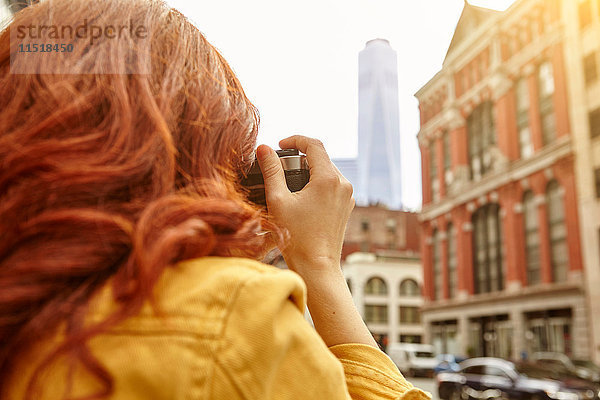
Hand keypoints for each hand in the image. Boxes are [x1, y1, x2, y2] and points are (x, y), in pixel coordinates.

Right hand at [257, 136, 376, 348]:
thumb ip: (271, 171)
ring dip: (308, 171)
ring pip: (327, 172)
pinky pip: (332, 186)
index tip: (280, 144)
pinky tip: (301, 199)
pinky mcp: (346, 207)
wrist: (317, 266)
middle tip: (280, 167)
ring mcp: (347, 196)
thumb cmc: (296, 236)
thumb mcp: (278, 200)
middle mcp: (343, 184)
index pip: (314, 144)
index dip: (295, 139)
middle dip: (300, 158)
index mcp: (328, 178)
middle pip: (321, 158)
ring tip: (289, 185)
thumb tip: (264, 148)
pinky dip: (317, 184)